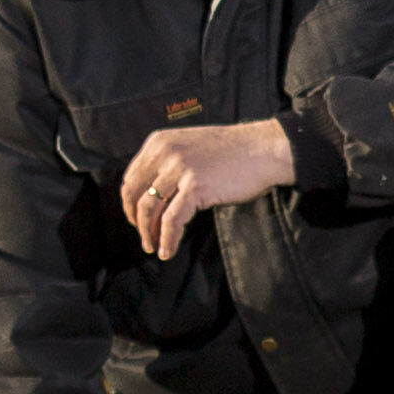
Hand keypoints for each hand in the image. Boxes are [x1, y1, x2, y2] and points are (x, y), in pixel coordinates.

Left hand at [121, 118, 295, 259]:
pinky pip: (172, 220)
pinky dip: (167, 239)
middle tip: (144, 237)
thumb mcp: (188, 147)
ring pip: (149, 208)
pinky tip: (168, 251)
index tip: (137, 219)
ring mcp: (179, 168)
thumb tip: (152, 195)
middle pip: (135, 194)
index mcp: (158, 142)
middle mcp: (164, 153)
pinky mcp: (195, 186)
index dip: (130, 203)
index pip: (131, 177)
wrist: (263, 149)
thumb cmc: (230, 152)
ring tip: (153, 247)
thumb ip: (167, 163)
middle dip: (136, 220)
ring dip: (148, 233)